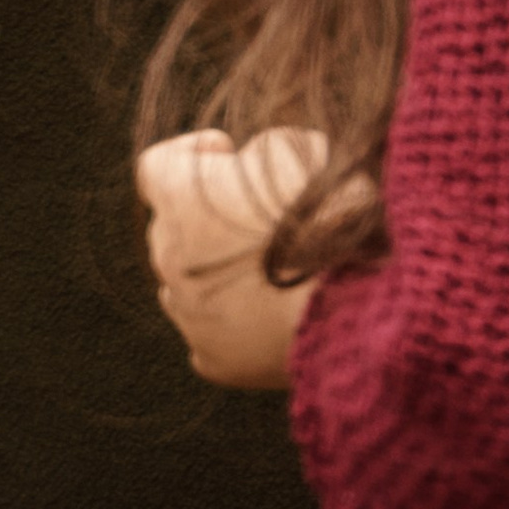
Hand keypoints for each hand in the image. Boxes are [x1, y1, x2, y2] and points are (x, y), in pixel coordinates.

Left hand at [136, 128, 334, 390]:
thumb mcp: (293, 148)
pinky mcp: (213, 360)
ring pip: (185, 285)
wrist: (354, 299)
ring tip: (271, 268)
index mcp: (179, 197)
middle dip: (206, 216)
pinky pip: (210, 334)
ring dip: (214, 271)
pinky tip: (274, 313)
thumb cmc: (326, 213)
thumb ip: (253, 152)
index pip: (154, 168)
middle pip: (172, 228)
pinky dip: (234, 323)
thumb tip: (244, 169)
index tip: (228, 154)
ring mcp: (188, 314)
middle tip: (262, 215)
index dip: (191, 155)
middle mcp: (168, 256)